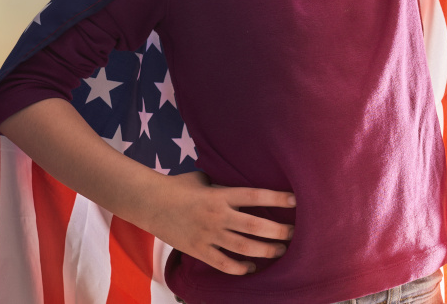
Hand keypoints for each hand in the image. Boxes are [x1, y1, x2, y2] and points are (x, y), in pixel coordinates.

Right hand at [142, 171, 295, 275]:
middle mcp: (217, 216)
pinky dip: (239, 268)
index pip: (255, 196)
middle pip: (254, 226)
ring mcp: (208, 235)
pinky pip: (223, 263)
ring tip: (280, 250)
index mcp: (221, 194)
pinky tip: (251, 268)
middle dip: (278, 231)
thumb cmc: (180, 186)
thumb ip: (224, 183)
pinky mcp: (198, 250)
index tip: (296, 200)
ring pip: (243, 247)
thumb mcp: (204, 178)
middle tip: (293, 233)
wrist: (150, 203)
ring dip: (265, 250)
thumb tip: (243, 179)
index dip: (277, 198)